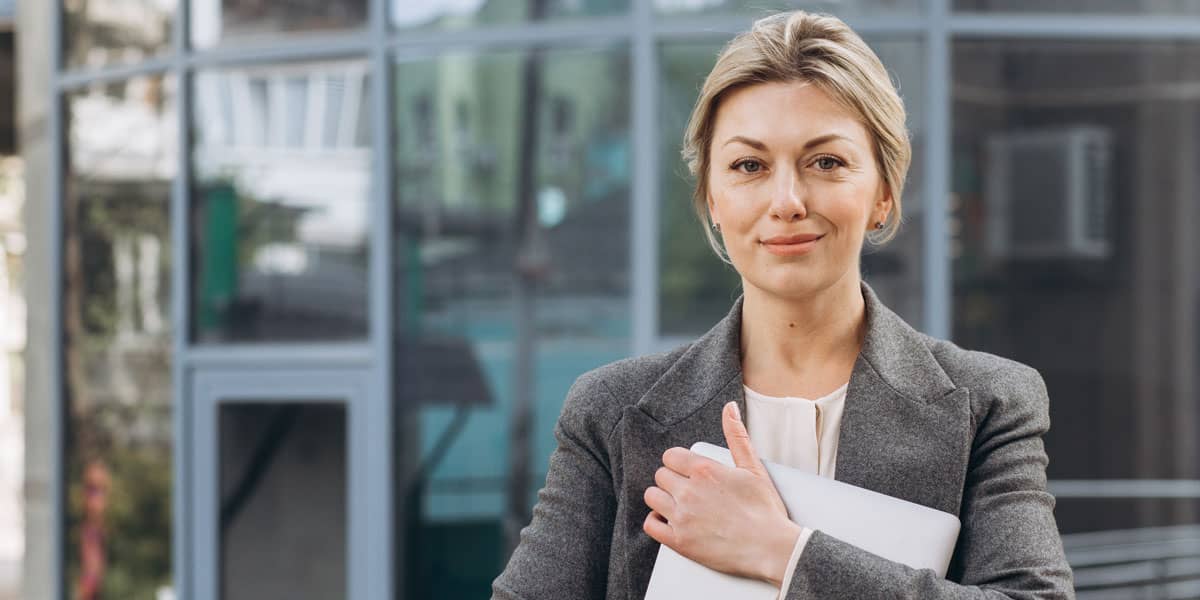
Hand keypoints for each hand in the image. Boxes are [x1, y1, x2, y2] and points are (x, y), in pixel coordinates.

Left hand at [643, 401, 802, 585]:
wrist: (771, 548)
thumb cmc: (765, 510)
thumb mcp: (754, 467)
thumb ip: (737, 436)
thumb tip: (729, 408)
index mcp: (704, 470)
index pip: (671, 456)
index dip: (679, 463)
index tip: (688, 471)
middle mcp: (689, 491)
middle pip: (661, 476)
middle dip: (672, 480)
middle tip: (688, 490)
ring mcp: (682, 517)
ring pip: (652, 497)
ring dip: (662, 499)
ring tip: (678, 504)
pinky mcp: (679, 541)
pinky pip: (651, 525)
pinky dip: (656, 521)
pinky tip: (669, 521)